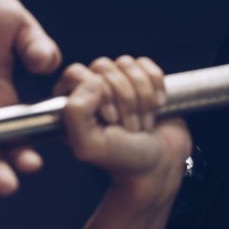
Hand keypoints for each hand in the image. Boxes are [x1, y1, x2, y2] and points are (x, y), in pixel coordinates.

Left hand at [58, 56, 192, 204]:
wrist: (158, 165)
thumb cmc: (122, 158)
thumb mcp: (89, 145)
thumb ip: (76, 113)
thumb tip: (92, 80)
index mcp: (70, 105)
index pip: (76, 73)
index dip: (98, 92)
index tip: (111, 119)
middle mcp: (90, 92)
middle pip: (103, 66)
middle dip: (123, 98)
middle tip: (128, 126)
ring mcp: (116, 84)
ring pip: (126, 63)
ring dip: (140, 95)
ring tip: (140, 122)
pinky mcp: (141, 80)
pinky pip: (147, 64)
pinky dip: (156, 86)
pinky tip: (155, 107)